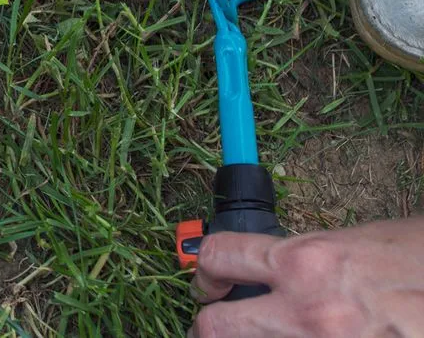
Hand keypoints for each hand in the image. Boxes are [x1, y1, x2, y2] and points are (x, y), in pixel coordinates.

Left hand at [190, 217, 423, 336]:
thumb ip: (314, 256)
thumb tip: (279, 268)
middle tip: (217, 323)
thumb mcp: (366, 244)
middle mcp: (307, 312)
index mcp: (307, 262)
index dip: (206, 270)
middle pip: (217, 328)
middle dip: (210, 325)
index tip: (207, 282)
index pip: (222, 257)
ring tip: (271, 333)